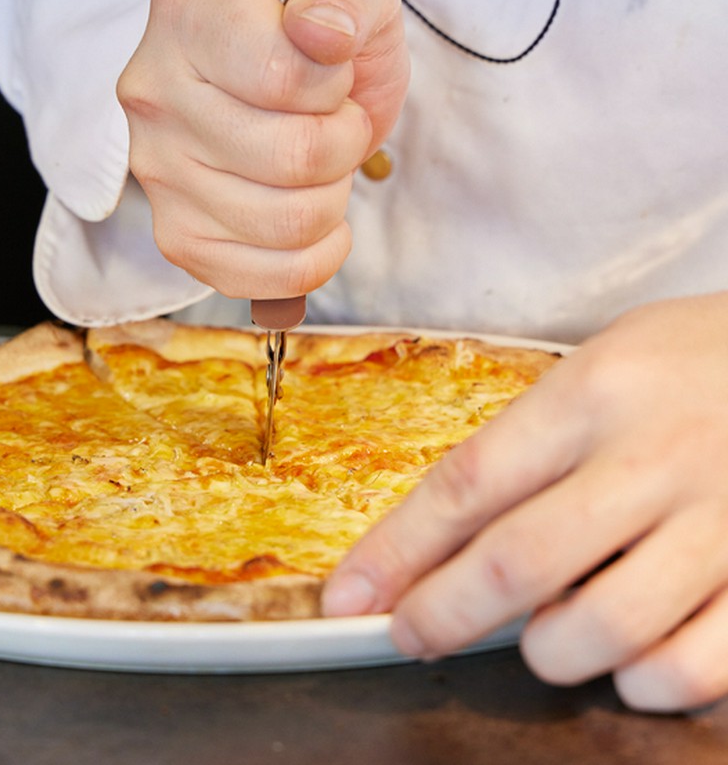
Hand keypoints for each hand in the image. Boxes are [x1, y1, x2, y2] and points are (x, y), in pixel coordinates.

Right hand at [116, 0, 407, 298]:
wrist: (265, 73)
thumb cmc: (307, 35)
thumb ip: (343, 3)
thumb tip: (323, 36)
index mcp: (192, 22)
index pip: (283, 80)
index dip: (334, 88)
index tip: (332, 73)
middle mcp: (158, 98)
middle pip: (292, 161)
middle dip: (343, 147)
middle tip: (334, 123)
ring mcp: (159, 173)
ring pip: (286, 224)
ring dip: (331, 201)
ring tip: (316, 166)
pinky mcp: (175, 234)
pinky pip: (255, 280)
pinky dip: (309, 263)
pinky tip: (318, 226)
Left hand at [322, 292, 727, 712]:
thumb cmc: (696, 362)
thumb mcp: (603, 367)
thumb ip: (533, 446)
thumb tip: (447, 541)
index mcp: (594, 393)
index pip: (468, 484)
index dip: (397, 550)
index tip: (352, 593)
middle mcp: (653, 457)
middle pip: (516, 563)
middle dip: (442, 614)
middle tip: (409, 634)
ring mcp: (723, 522)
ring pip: (603, 629)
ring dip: (548, 652)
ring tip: (542, 636)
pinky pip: (694, 668)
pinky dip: (644, 681)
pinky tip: (630, 658)